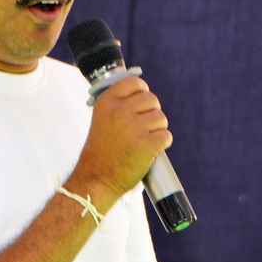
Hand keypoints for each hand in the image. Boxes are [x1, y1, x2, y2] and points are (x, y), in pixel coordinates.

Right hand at [75, 76, 172, 200]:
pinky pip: (166, 136)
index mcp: (107, 102)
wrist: (96, 179)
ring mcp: (135, 127)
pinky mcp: (148, 144)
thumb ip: (118, 105)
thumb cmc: (100, 151)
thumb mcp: (101, 119)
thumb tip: (141, 93)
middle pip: (152, 99)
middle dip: (151, 113)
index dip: (142, 92)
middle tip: (142, 128)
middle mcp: (120, 111)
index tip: (141, 102)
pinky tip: (150, 150)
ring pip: (161, 118)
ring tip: (143, 141)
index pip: (135, 83)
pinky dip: (161, 144)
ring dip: (157, 129)